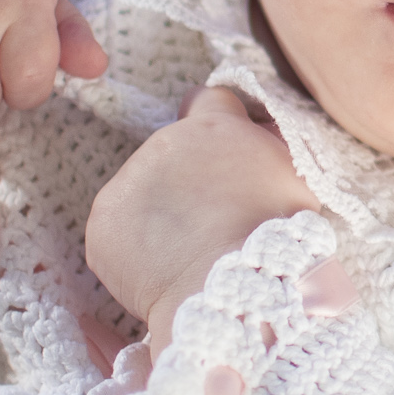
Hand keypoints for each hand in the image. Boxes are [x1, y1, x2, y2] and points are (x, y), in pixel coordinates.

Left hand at [87, 87, 319, 337]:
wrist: (233, 294)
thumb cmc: (276, 242)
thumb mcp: (291, 177)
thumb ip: (267, 147)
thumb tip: (256, 133)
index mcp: (215, 128)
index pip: (207, 100)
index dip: (215, 123)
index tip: (219, 151)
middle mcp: (163, 144)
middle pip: (171, 153)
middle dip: (187, 179)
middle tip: (213, 220)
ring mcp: (127, 184)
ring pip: (141, 193)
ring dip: (159, 214)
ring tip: (189, 252)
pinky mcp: (102, 225)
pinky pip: (117, 233)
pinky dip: (134, 250)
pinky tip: (162, 270)